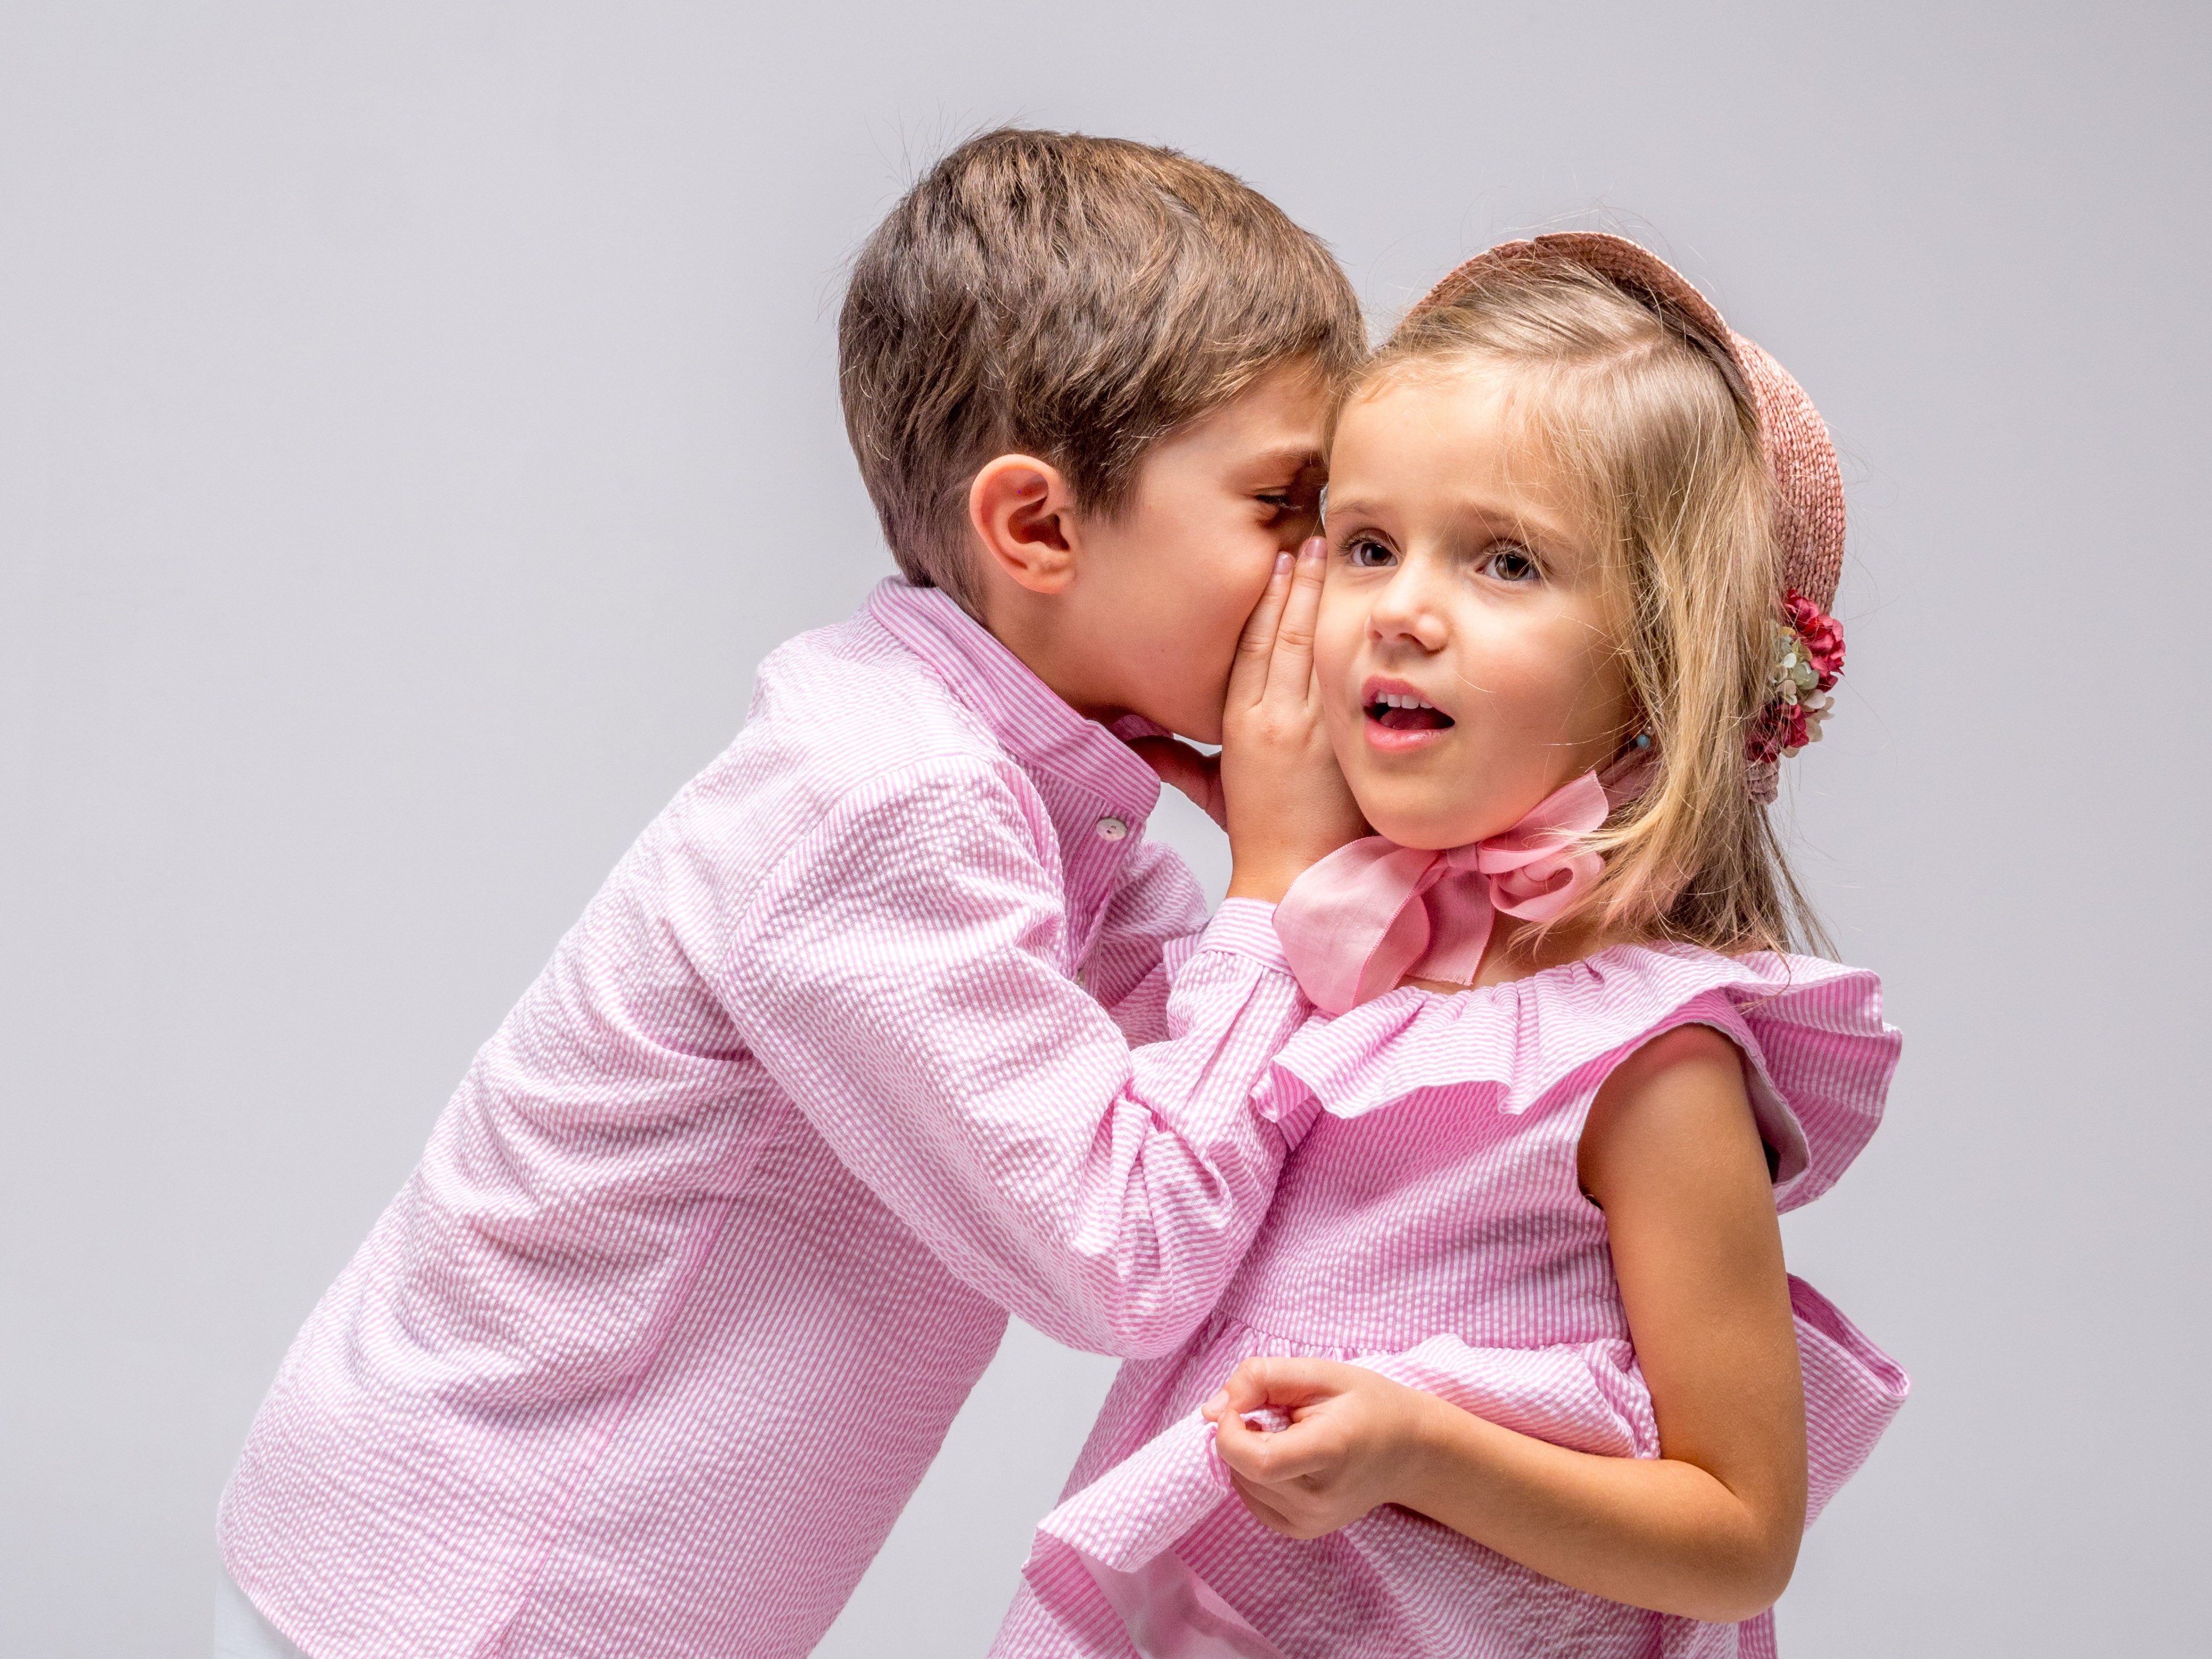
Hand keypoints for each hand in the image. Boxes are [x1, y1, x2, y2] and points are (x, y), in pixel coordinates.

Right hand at [1167, 538, 1362, 902]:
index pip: (1249, 646)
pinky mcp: (1342, 738)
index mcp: (1238, 725)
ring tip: (1337, 551)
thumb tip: (1136, 749)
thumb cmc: (1264, 841)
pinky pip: (1343, 674)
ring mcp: (1310, 725)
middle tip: (1315, 533)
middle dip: (1298, 579)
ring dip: (1323, 593)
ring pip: (1313, 642)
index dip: (1263, 598)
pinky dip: (1347, 634)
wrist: (1296, 881)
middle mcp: (1271, 717)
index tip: (1279, 560)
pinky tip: (1356, 604)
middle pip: (1283, 631)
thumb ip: (1177, 765)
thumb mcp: (1213, 797)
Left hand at [1200, 1356, 1440, 1539]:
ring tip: (1288, 1434)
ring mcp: (1310, 1523)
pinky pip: (1251, 1499)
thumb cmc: (1367, 1404)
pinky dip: (1254, 1473)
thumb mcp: (1320, 1371)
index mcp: (1329, 1453)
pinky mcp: (1301, 1532)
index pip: (1256, 1460)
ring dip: (1246, 1453)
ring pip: (1241, 1484)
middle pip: (1242, 1469)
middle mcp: (1318, 1500)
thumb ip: (1260, 1378)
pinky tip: (1285, 1456)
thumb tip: (1209, 1411)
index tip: (1244, 1405)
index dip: (1231, 1430)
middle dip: (1240, 1434)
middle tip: (1276, 1413)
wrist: (1409, 1452)